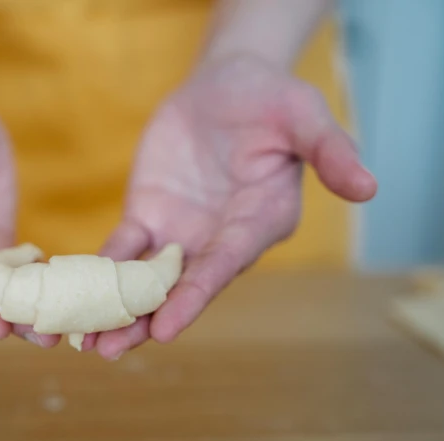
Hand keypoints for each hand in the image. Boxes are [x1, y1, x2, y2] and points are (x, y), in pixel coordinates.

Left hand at [89, 55, 376, 358]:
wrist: (228, 86)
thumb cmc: (274, 100)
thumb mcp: (306, 117)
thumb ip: (331, 151)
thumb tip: (369, 188)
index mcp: (258, 224)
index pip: (223, 266)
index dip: (195, 297)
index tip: (165, 329)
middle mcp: (218, 240)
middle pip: (179, 288)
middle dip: (144, 320)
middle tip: (108, 352)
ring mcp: (180, 233)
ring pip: (145, 279)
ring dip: (116, 308)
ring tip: (82, 341)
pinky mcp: (149, 216)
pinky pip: (121, 250)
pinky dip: (99, 270)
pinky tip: (74, 293)